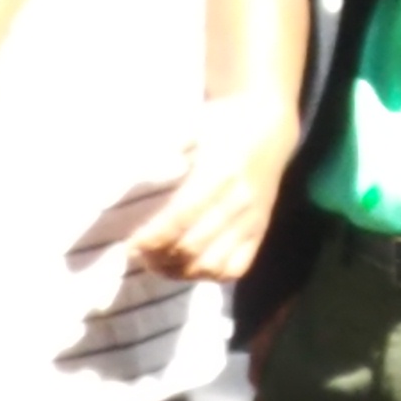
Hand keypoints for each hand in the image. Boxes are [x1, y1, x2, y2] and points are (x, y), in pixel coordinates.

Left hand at [133, 89, 295, 281]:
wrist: (269, 127)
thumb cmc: (222, 124)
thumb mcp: (193, 124)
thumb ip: (167, 149)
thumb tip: (135, 174)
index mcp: (220, 172)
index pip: (181, 217)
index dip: (153, 236)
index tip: (131, 243)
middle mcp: (239, 201)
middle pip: (193, 246)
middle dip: (160, 257)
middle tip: (139, 254)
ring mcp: (252, 221)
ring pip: (212, 265)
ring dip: (180, 271)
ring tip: (158, 264)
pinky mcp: (260, 233)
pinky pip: (235, 269)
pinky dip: (208, 276)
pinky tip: (188, 267)